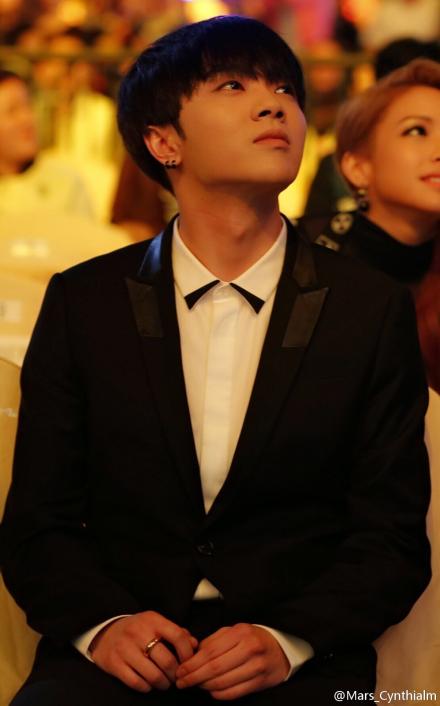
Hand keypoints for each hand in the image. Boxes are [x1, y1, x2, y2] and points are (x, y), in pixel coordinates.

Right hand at [89, 611, 197, 692]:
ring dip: (163, 684)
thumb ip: (176, 631)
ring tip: (165, 683)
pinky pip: (136, 682)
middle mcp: (139, 632)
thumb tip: (195, 644)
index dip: (187, 653)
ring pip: (153, 675)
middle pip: (167, 660)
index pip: (178, 636)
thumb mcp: (155, 623)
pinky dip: (147, 687)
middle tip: (176, 678)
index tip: (188, 663)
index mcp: (153, 620)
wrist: (105, 632)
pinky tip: (149, 684)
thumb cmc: (137, 629)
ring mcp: (125, 648)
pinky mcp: (114, 663)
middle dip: (175, 674)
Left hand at [175, 624, 289, 699]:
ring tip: (195, 685)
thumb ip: (213, 641)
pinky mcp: (260, 682)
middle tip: (182, 682)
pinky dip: (218, 694)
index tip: (180, 670)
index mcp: (240, 632)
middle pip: (215, 668)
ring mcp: (256, 666)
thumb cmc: (252, 639)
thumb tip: (191, 654)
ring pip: (223, 682)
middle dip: (194, 677)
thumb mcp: (233, 631)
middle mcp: (249, 648)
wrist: (280, 649)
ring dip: (205, 686)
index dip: (192, 663)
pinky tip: (211, 691)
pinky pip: (233, 693)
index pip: (210, 651)